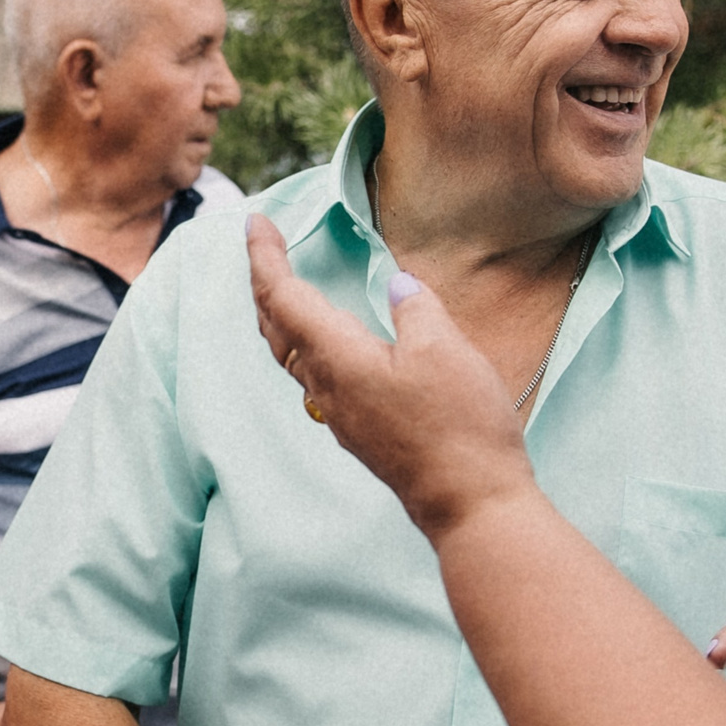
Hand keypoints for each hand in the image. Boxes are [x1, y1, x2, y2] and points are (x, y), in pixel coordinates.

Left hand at [245, 215, 534, 541]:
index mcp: (337, 357)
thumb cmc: (459, 425)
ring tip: (282, 283)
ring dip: (279, 313)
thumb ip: (415, 309)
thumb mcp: (444, 350)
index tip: (254, 222)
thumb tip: (398, 284)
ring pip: (291, 354)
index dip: (264, 257)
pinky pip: (315, 375)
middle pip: (275, 326)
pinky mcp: (360, 429)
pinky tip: (325, 340)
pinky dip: (305, 341)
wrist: (470, 502)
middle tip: (261, 244)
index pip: (283, 297)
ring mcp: (341, 413)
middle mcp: (326, 387)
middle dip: (262, 281)